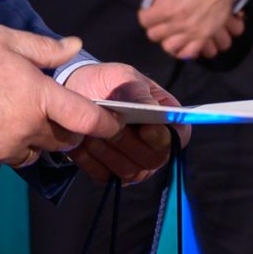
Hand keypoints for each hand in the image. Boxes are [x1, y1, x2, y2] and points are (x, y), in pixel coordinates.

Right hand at [0, 26, 117, 174]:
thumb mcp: (4, 40)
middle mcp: (27, 129)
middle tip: (45, 109)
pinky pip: (3, 162)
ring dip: (31, 139)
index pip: (87, 119)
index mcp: (38, 97)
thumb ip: (45, 48)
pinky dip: (1, 149)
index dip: (106, 123)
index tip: (114, 123)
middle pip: (63, 139)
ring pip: (33, 152)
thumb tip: (76, 45)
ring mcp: (4, 151)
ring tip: (6, 115)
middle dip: (62, 127)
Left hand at [62, 61, 185, 185]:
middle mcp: (156, 145)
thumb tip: (154, 110)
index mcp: (166, 117)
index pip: (179, 136)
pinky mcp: (113, 174)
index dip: (165, 137)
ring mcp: (136, 163)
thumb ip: (138, 92)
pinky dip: (92, 161)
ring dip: (108, 152)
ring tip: (92, 132)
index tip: (145, 128)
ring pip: (131, 171)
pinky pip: (108, 176)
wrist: (73, 93)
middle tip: (109, 125)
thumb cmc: (105, 82)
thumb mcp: (121, 77)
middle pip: (156, 158)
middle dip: (129, 143)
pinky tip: (83, 143)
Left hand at [117, 0, 244, 60]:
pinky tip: (181, 41)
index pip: (144, 21)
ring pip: (169, 47)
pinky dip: (182, 50)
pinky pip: (188, 53)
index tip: (151, 10)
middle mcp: (178, 23)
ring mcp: (192, 32)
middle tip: (161, 18)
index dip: (145, 14)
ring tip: (170, 30)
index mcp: (166, 7)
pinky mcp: (204, 36)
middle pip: (154, 35)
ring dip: (166, 39)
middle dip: (154, 26)